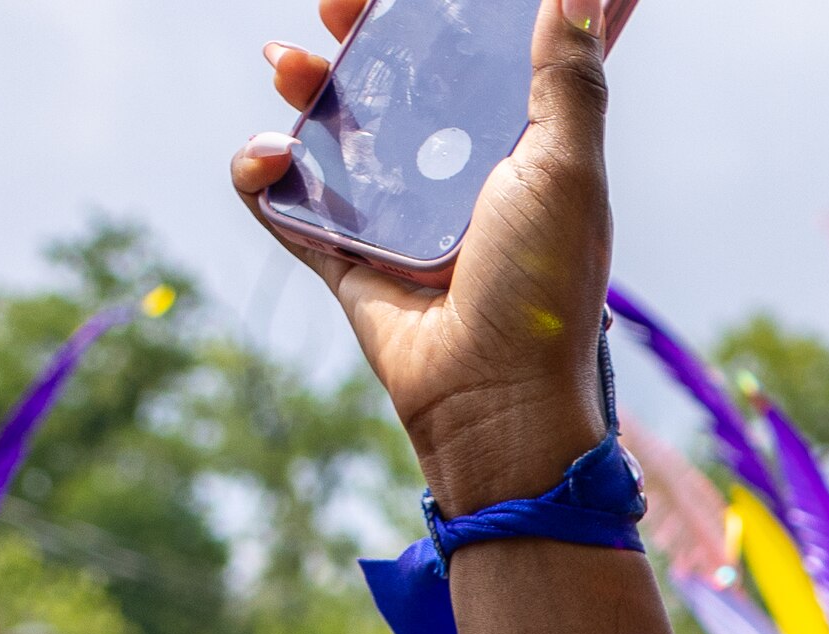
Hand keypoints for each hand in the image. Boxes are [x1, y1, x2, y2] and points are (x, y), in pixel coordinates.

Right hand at [231, 0, 637, 510]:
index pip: (473, 65)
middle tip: (336, 7)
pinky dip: (261, 171)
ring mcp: (392, 216)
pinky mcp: (342, 255)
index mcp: (510, 152)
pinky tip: (272, 155)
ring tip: (290, 66)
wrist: (495, 399)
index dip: (440, 20)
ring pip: (332, 130)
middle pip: (394, 85)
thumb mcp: (567, 171)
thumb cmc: (542, 289)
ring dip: (304, 87)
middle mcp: (451, 178)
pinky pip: (282, 200)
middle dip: (359, 36)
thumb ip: (568, 82)